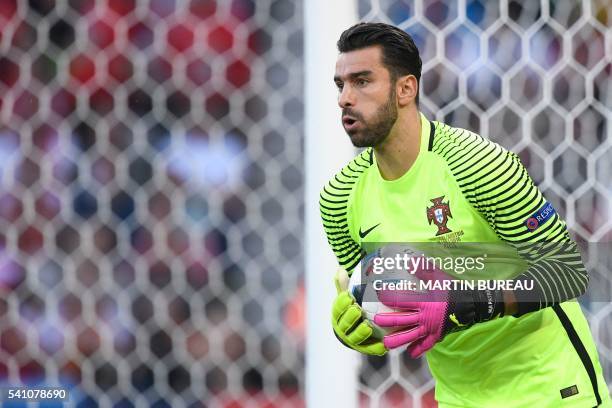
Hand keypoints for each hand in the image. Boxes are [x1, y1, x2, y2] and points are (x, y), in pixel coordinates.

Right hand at [332, 268, 386, 355]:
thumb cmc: (354, 306)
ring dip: (360, 332)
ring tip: (367, 326)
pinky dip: (376, 347)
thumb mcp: (347, 295)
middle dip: (350, 318)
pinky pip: (371, 349)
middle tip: (357, 309)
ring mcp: (353, 341)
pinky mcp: (365, 349)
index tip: (348, 296)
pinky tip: (384, 344)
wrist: (359, 326)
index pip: (337, 309)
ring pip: (355, 338)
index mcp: (338, 316)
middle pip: (344, 324)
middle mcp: (343, 330)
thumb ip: (344, 284)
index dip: (342, 303)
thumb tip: (341, 270)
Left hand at [373, 263, 503, 357]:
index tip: (378, 295)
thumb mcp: (439, 277)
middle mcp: (425, 317)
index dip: (388, 298)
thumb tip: (410, 260)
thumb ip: (423, 269)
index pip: (401, 300)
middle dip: (386, 321)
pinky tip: (410, 353)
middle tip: (375, 321)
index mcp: (424, 302)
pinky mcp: (437, 336)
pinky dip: (417, 350)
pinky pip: (426, 346)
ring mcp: (430, 329)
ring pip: (410, 337)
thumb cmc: (454, 289)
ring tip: (386, 343)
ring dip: (397, 340)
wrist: (473, 305)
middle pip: (401, 321)